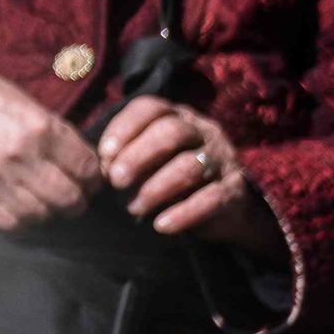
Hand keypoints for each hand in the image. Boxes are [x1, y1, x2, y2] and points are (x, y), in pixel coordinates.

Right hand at [0, 54, 102, 233]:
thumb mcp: (26, 103)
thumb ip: (55, 133)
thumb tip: (82, 161)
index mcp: (38, 127)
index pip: (85, 167)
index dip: (94, 177)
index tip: (91, 178)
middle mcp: (19, 155)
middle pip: (69, 198)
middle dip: (79, 200)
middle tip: (76, 195)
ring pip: (41, 214)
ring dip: (52, 212)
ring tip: (51, 203)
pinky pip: (9, 222)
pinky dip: (24, 220)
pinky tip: (26, 209)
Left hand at [97, 95, 282, 253]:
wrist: (224, 207)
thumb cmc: (172, 177)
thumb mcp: (150, 161)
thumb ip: (126, 157)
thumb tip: (101, 168)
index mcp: (178, 117)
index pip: (151, 108)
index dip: (124, 127)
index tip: (103, 154)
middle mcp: (202, 131)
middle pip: (170, 132)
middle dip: (138, 156)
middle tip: (115, 181)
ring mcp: (221, 158)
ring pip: (189, 166)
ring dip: (155, 188)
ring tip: (133, 207)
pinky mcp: (233, 189)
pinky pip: (210, 199)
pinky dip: (183, 213)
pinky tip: (160, 225)